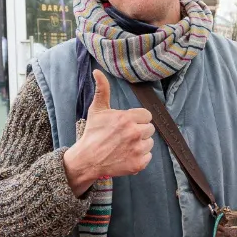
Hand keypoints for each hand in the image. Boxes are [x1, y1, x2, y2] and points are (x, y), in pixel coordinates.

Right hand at [62, 70, 155, 194]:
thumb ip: (102, 90)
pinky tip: (126, 155)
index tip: (125, 124)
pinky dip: (139, 157)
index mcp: (127, 118)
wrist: (86, 160)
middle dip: (139, 131)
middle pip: (150, 129)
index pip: (147, 116)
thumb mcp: (97, 110)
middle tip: (124, 136)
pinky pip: (148, 156)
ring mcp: (137, 149)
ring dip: (140, 144)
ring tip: (124, 146)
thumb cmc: (93, 133)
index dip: (137, 119)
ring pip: (150, 143)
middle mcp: (134, 133)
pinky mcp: (138, 164)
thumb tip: (97, 71)